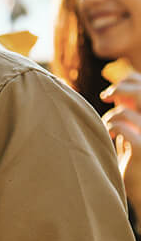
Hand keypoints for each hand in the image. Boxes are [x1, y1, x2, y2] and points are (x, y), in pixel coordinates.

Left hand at [102, 74, 140, 211]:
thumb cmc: (135, 160)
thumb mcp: (134, 132)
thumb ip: (131, 113)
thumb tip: (118, 93)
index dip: (131, 80)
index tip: (114, 91)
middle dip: (120, 89)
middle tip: (106, 96)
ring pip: (125, 111)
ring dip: (111, 117)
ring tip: (109, 128)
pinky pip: (120, 126)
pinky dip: (110, 127)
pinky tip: (109, 135)